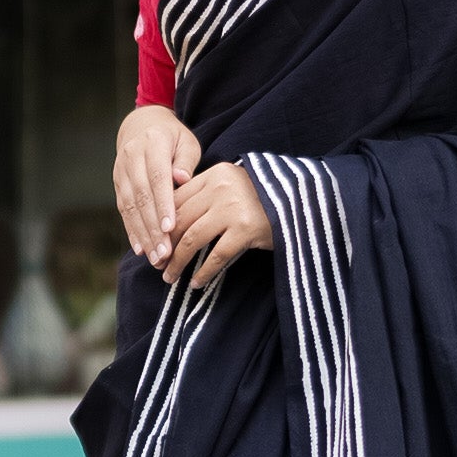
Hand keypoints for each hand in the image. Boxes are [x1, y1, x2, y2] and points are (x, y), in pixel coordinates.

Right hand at [115, 105, 201, 265]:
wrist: (142, 125)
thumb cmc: (173, 137)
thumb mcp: (187, 142)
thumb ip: (186, 161)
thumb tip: (182, 180)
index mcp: (153, 143)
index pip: (157, 178)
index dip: (163, 205)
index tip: (170, 229)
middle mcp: (132, 156)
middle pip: (142, 197)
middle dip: (152, 228)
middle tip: (165, 254)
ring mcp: (121, 170)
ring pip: (130, 206)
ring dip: (142, 234)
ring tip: (155, 258)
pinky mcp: (117, 183)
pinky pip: (123, 209)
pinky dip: (132, 230)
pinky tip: (140, 248)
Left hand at [165, 160, 272, 290]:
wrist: (303, 201)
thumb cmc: (266, 198)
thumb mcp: (234, 186)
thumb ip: (208, 194)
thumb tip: (173, 222)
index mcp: (215, 174)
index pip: (177, 199)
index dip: (160, 223)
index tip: (153, 243)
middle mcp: (221, 188)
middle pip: (179, 219)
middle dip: (164, 246)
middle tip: (157, 264)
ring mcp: (233, 208)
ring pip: (192, 239)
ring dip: (177, 262)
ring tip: (170, 277)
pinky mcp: (246, 229)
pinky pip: (216, 255)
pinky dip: (203, 272)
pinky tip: (196, 283)